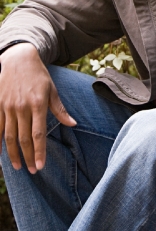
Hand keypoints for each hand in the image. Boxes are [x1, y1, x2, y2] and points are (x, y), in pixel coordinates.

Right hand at [0, 43, 75, 172]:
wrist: (18, 60)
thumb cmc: (39, 76)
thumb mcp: (52, 90)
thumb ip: (60, 109)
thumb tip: (73, 124)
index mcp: (38, 104)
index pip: (38, 133)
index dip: (39, 151)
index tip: (41, 166)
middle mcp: (22, 107)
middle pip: (23, 139)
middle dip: (29, 156)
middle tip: (33, 171)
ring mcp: (8, 107)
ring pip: (9, 136)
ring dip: (13, 154)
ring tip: (18, 167)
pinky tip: (0, 154)